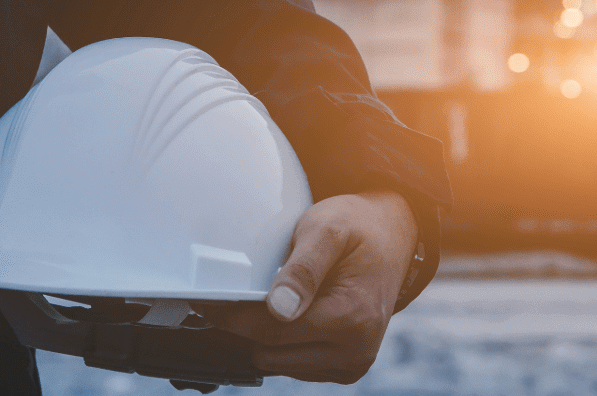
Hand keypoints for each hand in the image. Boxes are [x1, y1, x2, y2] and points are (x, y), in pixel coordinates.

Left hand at [209, 189, 417, 383]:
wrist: (392, 237)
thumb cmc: (359, 228)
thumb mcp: (327, 230)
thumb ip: (303, 268)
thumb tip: (279, 309)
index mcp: (352, 318)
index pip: (268, 330)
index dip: (229, 316)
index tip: (205, 301)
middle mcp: (355, 350)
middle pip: (268, 350)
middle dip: (249, 323)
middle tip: (245, 292)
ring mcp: (351, 364)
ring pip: (277, 362)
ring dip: (267, 335)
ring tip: (278, 299)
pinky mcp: (345, 369)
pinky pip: (293, 366)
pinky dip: (283, 343)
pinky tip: (293, 314)